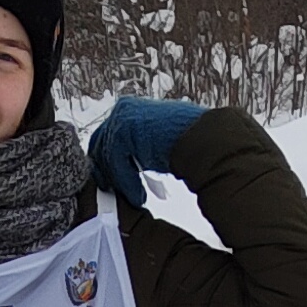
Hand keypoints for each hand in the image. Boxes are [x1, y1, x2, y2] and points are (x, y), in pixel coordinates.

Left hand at [87, 95, 205, 210]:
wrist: (204, 139)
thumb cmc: (186, 143)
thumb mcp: (153, 144)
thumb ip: (136, 149)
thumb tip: (124, 166)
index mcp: (129, 108)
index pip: (106, 136)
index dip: (106, 162)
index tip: (109, 183)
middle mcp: (123, 108)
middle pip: (101, 144)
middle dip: (106, 172)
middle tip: (112, 193)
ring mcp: (122, 116)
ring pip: (109, 156)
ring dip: (120, 182)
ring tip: (134, 198)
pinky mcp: (124, 129)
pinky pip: (117, 162)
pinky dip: (127, 183)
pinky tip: (139, 197)